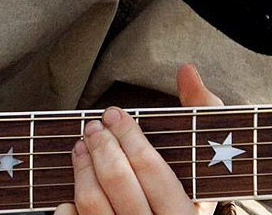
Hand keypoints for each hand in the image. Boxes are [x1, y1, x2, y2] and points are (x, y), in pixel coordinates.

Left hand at [54, 63, 221, 214]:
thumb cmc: (189, 195)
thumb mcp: (203, 164)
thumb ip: (199, 114)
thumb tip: (186, 71)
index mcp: (186, 213)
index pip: (151, 169)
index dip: (128, 135)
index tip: (114, 115)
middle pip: (118, 182)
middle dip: (101, 146)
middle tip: (94, 127)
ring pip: (92, 203)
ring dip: (82, 168)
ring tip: (81, 147)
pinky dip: (67, 206)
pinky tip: (71, 192)